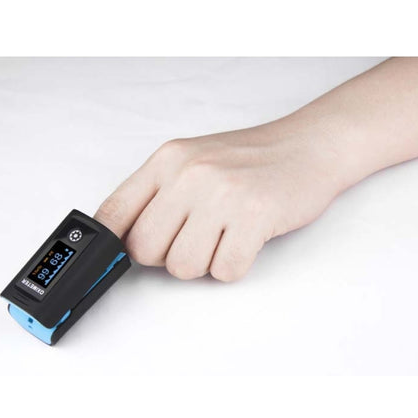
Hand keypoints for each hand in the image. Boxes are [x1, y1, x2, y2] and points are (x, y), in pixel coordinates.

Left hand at [94, 121, 344, 280]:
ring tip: (224, 235)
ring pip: (182, 267)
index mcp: (167, 161)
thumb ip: (157, 195)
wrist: (307, 146)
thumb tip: (124, 238)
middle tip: (195, 238)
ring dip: (204, 262)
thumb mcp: (193, 161)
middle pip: (144, 251)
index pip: (114, 213)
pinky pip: (224, 271)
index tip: (117, 258)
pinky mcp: (254, 216)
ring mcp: (221, 195)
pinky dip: (233, 265)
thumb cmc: (251, 158)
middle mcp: (189, 174)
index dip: (110, 245)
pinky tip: (244, 240)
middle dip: (167, 256)